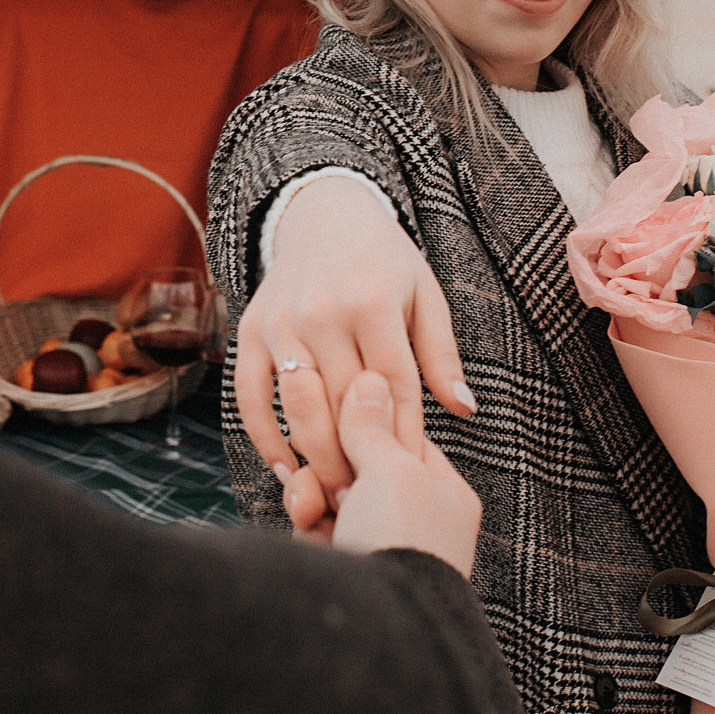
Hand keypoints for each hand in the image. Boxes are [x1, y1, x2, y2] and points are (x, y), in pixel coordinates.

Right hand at [234, 175, 473, 504]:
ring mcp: (280, 323)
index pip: (392, 385)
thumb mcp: (425, 296)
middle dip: (358, 459)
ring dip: (315, 459)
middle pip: (342, 406)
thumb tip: (465, 411)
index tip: (413, 474)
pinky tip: (286, 468)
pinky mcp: (249, 331)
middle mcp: (322, 312)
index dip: (404, 435)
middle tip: (372, 500)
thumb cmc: (384, 261)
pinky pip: (250, 397)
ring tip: (336, 494)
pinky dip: (264, 438)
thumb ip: (441, 355)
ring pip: (297, 409)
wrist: (322, 213)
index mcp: (372, 302)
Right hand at [286, 372, 479, 576]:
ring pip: (331, 494)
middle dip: (332, 463)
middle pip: (360, 465)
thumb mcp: (395, 472)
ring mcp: (375, 546)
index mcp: (444, 494)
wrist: (379, 629)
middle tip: (329, 472)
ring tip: (312, 505)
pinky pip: (315, 526)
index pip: (402, 437)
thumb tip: (370, 381)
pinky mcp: (339, 567)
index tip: (344, 416)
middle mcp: (412, 520)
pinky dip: (306, 520)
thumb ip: (374, 427)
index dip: (367, 423)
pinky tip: (306, 524)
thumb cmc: (403, 544)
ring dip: (314, 490)